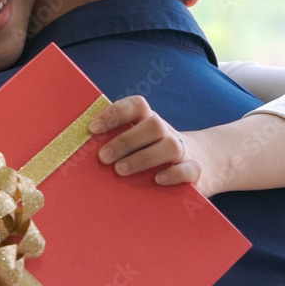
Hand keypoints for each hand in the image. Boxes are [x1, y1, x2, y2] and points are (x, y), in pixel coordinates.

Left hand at [88, 96, 206, 192]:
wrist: (203, 160)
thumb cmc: (154, 153)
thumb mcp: (139, 143)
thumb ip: (117, 141)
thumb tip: (81, 150)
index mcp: (149, 121)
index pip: (137, 105)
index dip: (115, 113)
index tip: (93, 128)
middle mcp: (167, 132)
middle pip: (153, 125)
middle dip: (125, 140)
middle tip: (103, 157)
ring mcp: (184, 150)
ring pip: (170, 146)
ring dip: (143, 157)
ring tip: (120, 170)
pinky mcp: (196, 170)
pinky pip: (190, 168)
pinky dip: (174, 173)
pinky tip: (157, 180)